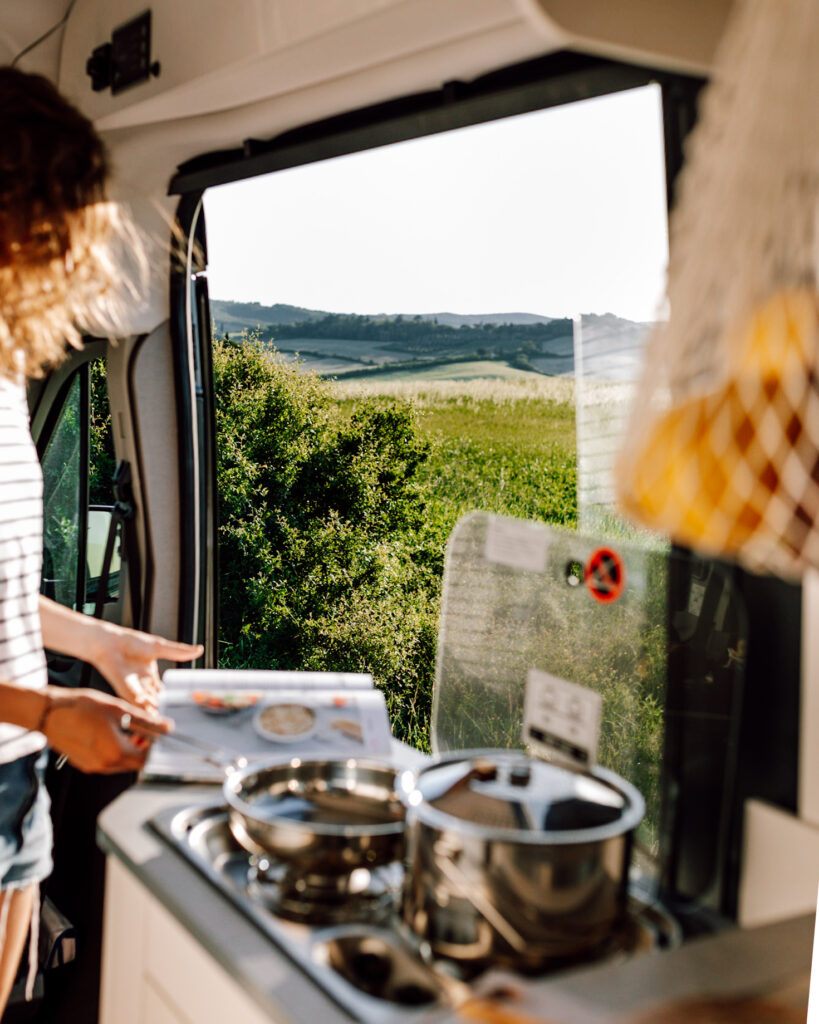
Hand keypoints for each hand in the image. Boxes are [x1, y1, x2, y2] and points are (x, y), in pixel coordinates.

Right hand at [41, 688, 172, 774]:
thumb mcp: (119, 710)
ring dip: (129, 750)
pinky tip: (111, 734)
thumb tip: (167, 728)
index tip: (157, 734)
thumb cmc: (81, 708)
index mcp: (116, 752)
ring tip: (126, 729)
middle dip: (143, 749)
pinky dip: (115, 752)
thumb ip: (146, 722)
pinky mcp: (84, 764)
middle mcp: (105, 765)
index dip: (155, 747)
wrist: (49, 713)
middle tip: (143, 731)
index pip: (147, 759)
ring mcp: (93, 767)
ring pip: (121, 764)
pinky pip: (107, 763)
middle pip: (135, 764)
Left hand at [90, 625, 202, 710]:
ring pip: (149, 707)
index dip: (173, 699)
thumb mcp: (160, 648)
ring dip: (157, 714)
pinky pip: (138, 707)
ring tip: (167, 723)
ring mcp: (135, 690)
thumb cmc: (131, 642)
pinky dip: (146, 712)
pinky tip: (153, 718)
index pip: (164, 692)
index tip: (184, 707)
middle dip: (165, 711)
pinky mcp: (126, 693)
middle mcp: (144, 685)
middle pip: (157, 703)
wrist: (111, 643)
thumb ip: (179, 652)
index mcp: (151, 675)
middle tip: (177, 721)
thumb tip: (199, 650)